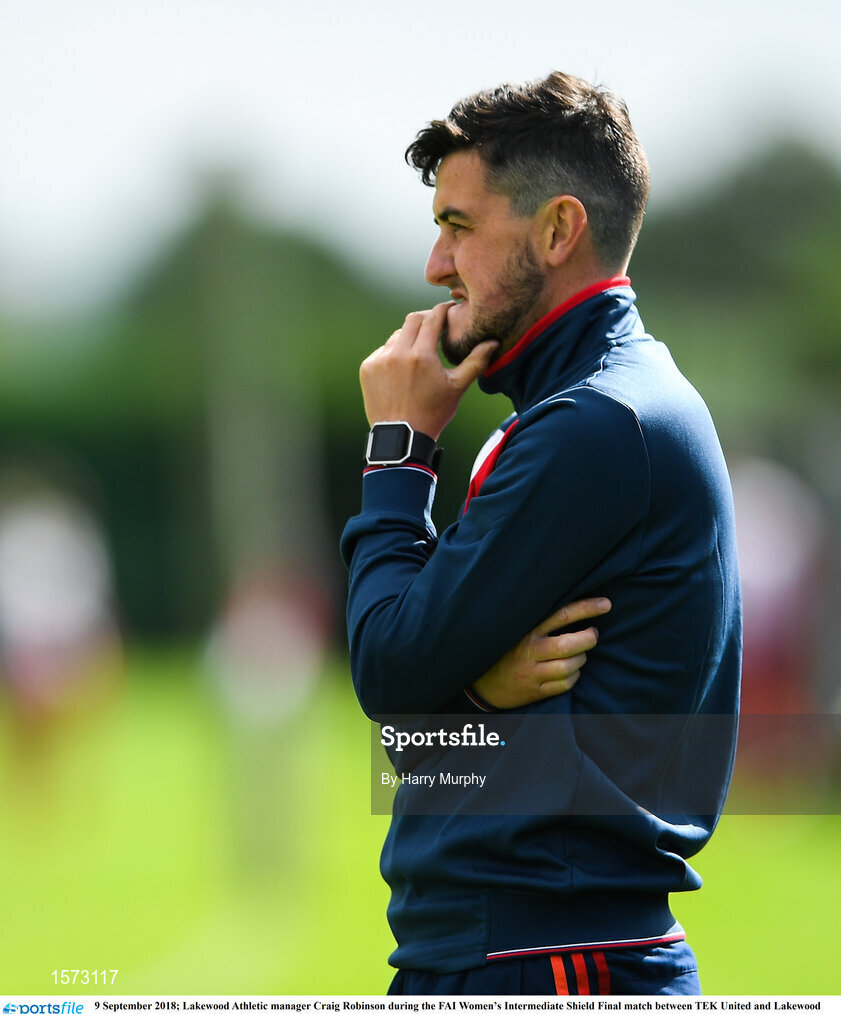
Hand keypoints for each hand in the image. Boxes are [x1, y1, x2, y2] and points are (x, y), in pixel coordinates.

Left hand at [359, 302, 497, 439]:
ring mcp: (380, 360)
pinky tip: (403, 369)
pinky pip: (383, 351)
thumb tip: (493, 342)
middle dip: (426, 319)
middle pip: (413, 320)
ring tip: (420, 353)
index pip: (433, 317)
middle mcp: (398, 353)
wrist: (401, 436)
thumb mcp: (457, 387)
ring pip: (398, 336)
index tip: (449, 309)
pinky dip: (394, 354)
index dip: (443, 310)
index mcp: (422, 355)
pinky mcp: (368, 368)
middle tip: (436, 326)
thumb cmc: (433, 413)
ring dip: (410, 338)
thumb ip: (476, 361)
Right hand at [471, 597, 611, 708]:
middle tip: (593, 634)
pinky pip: (565, 685)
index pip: (561, 615)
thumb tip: (577, 607)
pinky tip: (571, 670)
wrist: (483, 683)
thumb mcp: (518, 629)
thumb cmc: (507, 650)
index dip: (586, 608)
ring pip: (570, 667)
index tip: (606, 604)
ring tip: (580, 653)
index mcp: (526, 630)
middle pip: (568, 645)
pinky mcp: (535, 691)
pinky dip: (574, 676)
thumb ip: (542, 620)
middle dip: (589, 638)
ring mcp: (532, 673)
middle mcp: (529, 651)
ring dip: (582, 659)